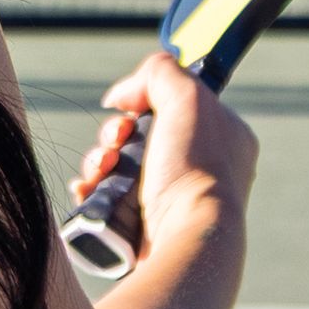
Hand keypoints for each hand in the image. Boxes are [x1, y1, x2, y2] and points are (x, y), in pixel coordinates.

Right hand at [89, 52, 253, 245]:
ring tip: (101, 170)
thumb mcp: (187, 98)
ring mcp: (171, 199)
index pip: (173, 104)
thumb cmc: (195, 169)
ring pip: (119, 165)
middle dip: (115, 133)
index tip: (129, 107)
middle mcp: (199, 167)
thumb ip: (161, 71)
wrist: (186, 237)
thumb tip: (125, 93)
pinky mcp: (143, 226)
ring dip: (99, 160)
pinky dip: (92, 190)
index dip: (144, 101)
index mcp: (221, 136)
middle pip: (139, 134)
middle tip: (116, 142)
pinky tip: (87, 188)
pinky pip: (107, 198)